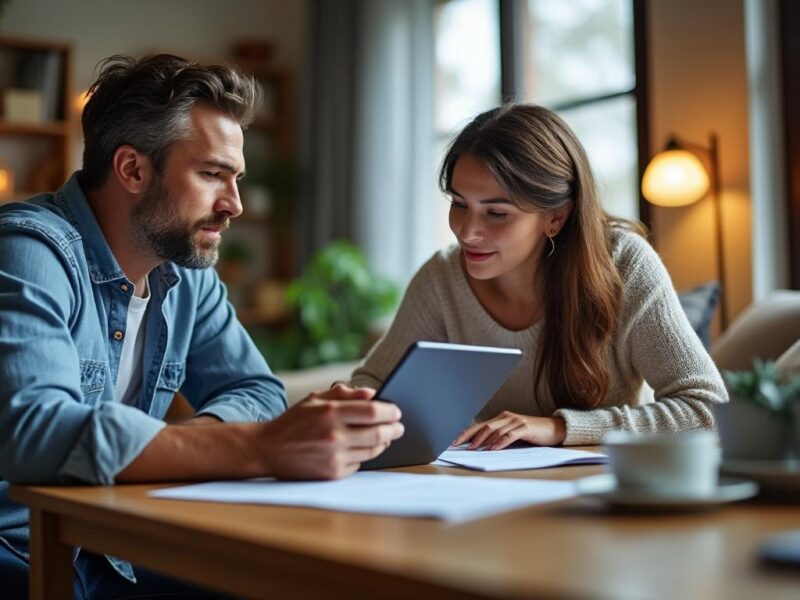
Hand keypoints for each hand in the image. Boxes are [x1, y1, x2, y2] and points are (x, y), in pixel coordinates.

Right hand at [260, 384, 403, 479]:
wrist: (268, 449)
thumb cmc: (294, 421)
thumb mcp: (315, 399)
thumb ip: (344, 394)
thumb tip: (373, 395)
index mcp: (330, 413)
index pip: (373, 412)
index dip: (390, 411)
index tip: (397, 411)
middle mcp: (334, 435)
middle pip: (379, 433)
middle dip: (394, 429)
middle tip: (399, 426)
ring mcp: (334, 457)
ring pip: (373, 450)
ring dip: (384, 443)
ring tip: (386, 437)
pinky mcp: (332, 473)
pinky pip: (360, 463)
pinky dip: (365, 455)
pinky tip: (364, 448)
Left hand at [453, 412, 565, 449]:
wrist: (555, 429)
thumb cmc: (532, 434)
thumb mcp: (513, 434)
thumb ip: (499, 437)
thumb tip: (480, 448)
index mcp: (501, 418)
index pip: (479, 426)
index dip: (465, 433)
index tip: (453, 442)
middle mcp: (506, 417)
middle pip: (483, 427)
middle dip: (469, 437)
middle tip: (458, 446)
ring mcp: (516, 421)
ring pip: (494, 430)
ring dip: (482, 441)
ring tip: (474, 449)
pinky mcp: (525, 427)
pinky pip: (509, 435)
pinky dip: (499, 442)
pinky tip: (493, 449)